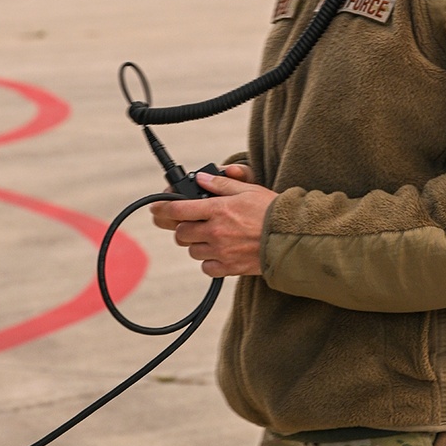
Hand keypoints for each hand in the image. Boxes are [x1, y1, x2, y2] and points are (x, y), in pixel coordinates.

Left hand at [149, 164, 275, 277]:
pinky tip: (218, 251)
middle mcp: (215, 231)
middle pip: (181, 233)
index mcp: (218, 209)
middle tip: (191, 222)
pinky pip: (205, 267)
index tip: (156, 207)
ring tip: (210, 235)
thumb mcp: (247, 189)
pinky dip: (208, 260)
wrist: (289, 238)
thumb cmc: (270, 210)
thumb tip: (201, 177)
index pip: (179, 210)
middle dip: (182, 227)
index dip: (163, 208)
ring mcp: (220, 251)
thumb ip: (220, 184)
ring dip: (196, 243)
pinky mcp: (228, 268)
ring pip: (192, 250)